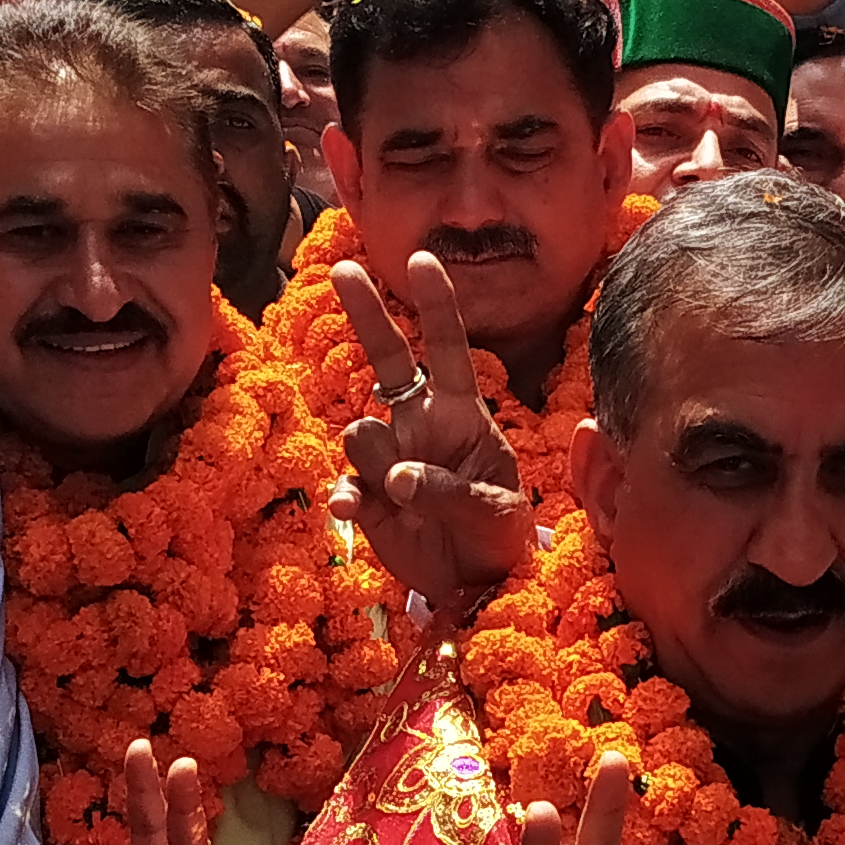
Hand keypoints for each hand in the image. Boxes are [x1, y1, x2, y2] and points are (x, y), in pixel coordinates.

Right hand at [329, 252, 534, 613]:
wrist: (478, 585)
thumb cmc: (500, 534)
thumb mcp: (496, 511)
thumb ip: (451, 491)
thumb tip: (399, 479)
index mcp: (463, 415)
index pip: (448, 350)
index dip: (436, 305)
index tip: (423, 258)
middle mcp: (421, 426)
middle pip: (387, 358)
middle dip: (366, 312)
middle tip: (344, 268)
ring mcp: (390, 459)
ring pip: (362, 432)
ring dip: (379, 458)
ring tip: (405, 495)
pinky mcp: (367, 498)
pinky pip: (346, 485)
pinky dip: (349, 496)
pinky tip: (354, 510)